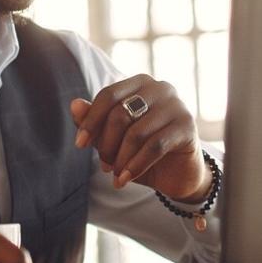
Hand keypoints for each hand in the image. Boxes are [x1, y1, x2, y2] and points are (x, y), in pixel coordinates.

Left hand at [70, 75, 210, 202]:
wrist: (177, 174)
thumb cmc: (142, 150)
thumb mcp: (114, 138)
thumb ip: (94, 121)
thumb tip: (74, 105)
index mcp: (140, 83)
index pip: (108, 95)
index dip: (90, 121)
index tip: (79, 144)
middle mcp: (160, 88)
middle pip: (120, 114)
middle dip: (107, 144)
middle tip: (104, 165)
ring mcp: (177, 106)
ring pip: (137, 133)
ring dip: (120, 159)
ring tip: (114, 175)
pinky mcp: (187, 127)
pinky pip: (155, 146)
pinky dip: (136, 165)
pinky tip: (125, 179)